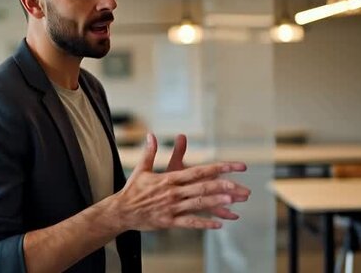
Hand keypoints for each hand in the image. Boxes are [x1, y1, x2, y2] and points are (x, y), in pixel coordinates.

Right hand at [111, 133, 250, 230]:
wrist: (121, 211)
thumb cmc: (133, 190)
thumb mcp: (141, 169)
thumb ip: (150, 152)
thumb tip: (151, 135)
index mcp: (169, 178)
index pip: (197, 171)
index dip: (217, 168)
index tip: (232, 166)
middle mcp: (173, 192)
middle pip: (201, 187)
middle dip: (221, 186)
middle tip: (238, 186)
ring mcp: (172, 207)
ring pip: (198, 204)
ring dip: (215, 203)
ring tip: (232, 202)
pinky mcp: (169, 221)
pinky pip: (189, 222)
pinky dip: (204, 223)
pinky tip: (218, 224)